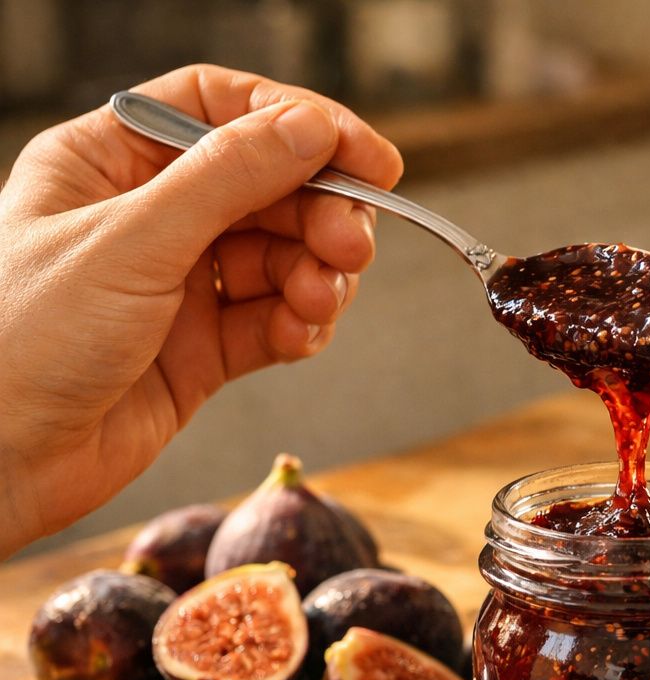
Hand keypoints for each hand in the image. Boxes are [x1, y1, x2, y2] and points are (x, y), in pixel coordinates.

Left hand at [0, 64, 401, 556]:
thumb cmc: (20, 341)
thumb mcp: (131, 242)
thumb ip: (228, 179)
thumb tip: (309, 127)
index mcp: (108, 163)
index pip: (219, 111)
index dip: (298, 124)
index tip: (368, 157)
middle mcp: (148, 217)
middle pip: (267, 186)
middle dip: (320, 214)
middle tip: (351, 247)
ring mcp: (177, 286)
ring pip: (282, 257)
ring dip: (317, 276)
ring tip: (320, 302)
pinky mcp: (201, 351)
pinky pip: (274, 321)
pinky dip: (301, 326)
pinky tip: (301, 338)